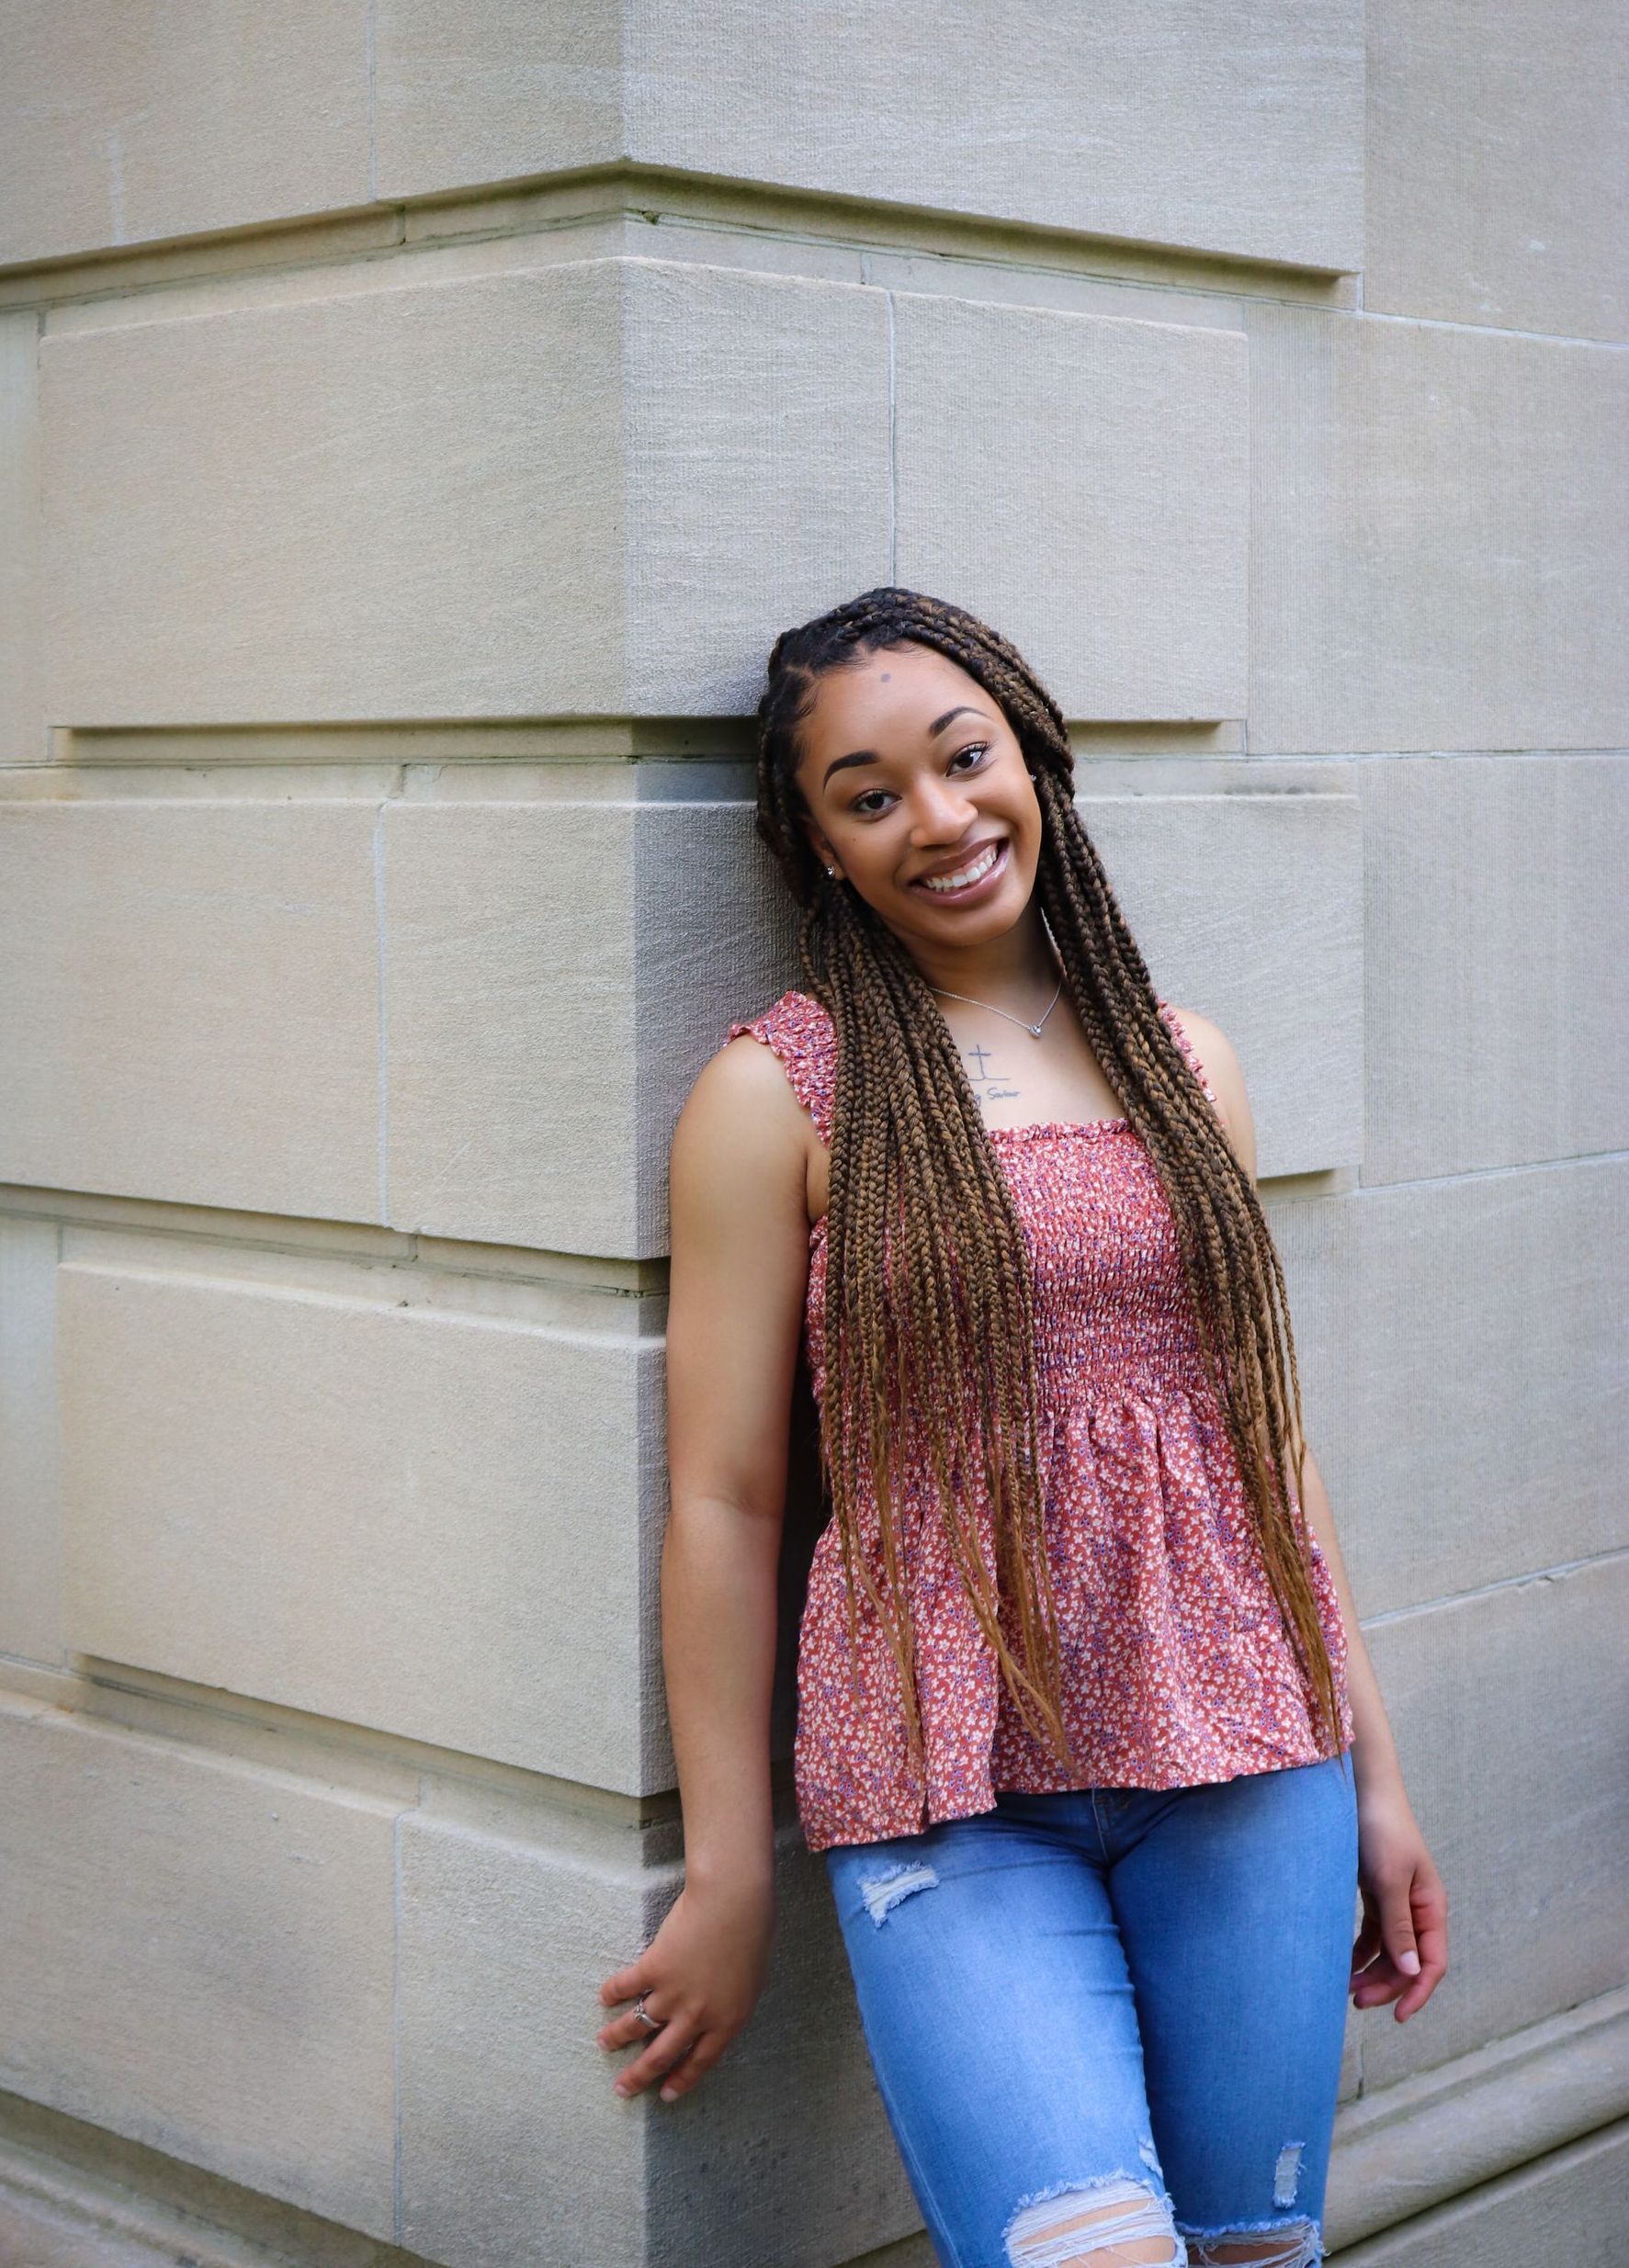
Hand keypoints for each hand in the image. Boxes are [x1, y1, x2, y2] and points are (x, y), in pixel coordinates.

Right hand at [596, 1875, 775, 2104]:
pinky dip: (613, 1993)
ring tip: (604, 2043)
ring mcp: (673, 1994)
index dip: (681, 2080)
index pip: (699, 2062)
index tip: (664, 2095)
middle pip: (661, 2054)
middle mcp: (697, 2016)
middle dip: (639, 2075)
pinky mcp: (654, 1968)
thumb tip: (712, 2015)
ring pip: (638, 2024)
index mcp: (726, 2021)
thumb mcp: (750, 1982)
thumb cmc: (753, 1935)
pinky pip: (627, 1987)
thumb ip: (728, 2004)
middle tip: (622, 2089)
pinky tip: (605, 1998)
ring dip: (617, 2036)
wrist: (734, 1902)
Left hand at [1350, 1778, 1447, 2021]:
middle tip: (1356, 2002)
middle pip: (1408, 1961)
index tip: (1397, 2017)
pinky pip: (1373, 1933)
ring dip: (1372, 1972)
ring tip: (1346, 1989)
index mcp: (1431, 1908)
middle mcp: (1417, 1909)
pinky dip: (1360, 1951)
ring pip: (1389, 1951)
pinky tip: (1344, 1964)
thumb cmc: (1382, 1831)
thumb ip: (1399, 1926)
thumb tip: (1410, 1970)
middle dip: (1387, 1985)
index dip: (1418, 1992)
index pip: (1432, 1962)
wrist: (1361, 1792)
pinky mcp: (1376, 1893)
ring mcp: (1396, 1902)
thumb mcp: (1390, 1880)